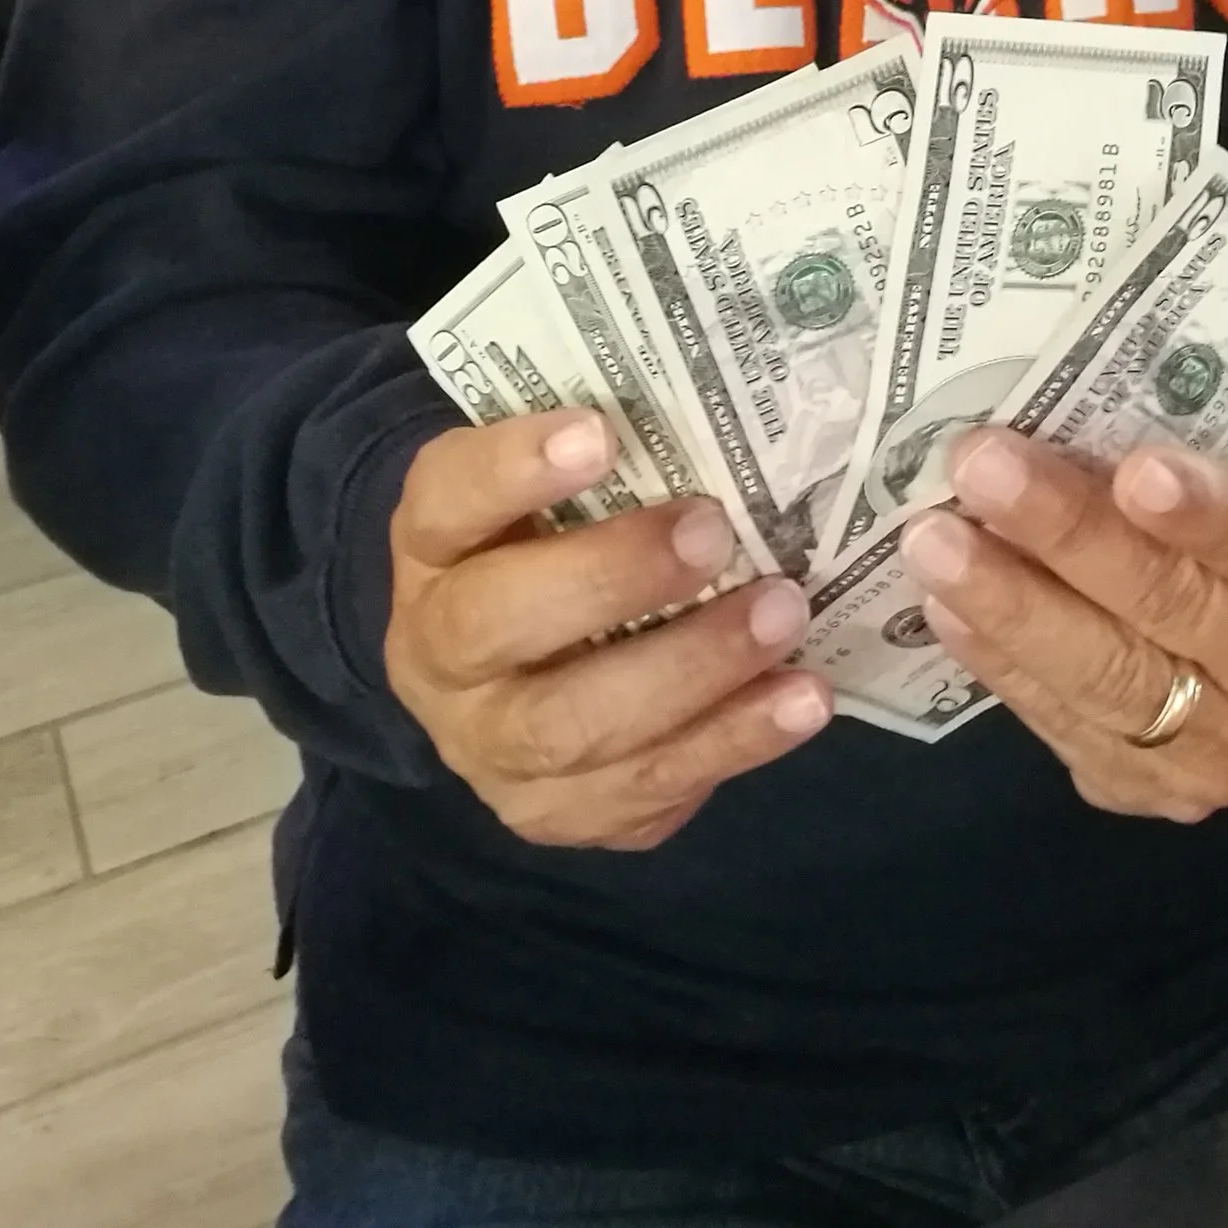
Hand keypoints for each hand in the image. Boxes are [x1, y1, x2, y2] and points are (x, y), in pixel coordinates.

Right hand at [383, 411, 830, 850]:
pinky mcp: (558, 817)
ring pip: (574, 730)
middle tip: (715, 531)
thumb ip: (605, 455)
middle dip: (614, 580)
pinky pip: (639, 796)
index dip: (514, 469)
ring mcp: (492, 751)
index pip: (447, 501)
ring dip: (694, 671)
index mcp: (430, 548)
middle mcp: (437, 659)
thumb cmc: (551, 541)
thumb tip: (716, 410)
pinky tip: (797, 703)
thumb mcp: (548, 485)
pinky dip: (729, 746)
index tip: (600, 431)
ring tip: (786, 615)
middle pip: (497, 626)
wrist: (504, 670)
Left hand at [898, 432, 1227, 823]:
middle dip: (1066, 535)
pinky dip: (1000, 662)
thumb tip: (1058, 405)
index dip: (1205, 510)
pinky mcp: (1149, 790)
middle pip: (1170, 607)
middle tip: (980, 469)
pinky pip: (1065, 725)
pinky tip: (946, 609)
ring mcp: (1220, 756)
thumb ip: (1187, 450)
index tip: (1136, 471)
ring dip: (1007, 605)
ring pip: (1107, 679)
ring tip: (933, 542)